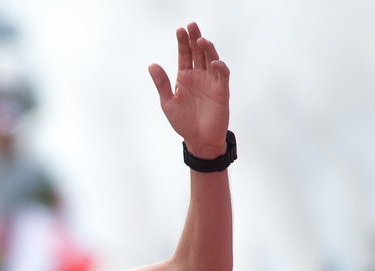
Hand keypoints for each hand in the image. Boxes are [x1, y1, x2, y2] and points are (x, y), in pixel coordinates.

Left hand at [148, 22, 229, 157]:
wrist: (199, 140)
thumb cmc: (183, 122)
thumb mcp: (168, 102)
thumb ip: (161, 83)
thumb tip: (152, 64)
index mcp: (185, 77)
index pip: (185, 54)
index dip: (183, 42)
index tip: (179, 29)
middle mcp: (199, 76)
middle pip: (198, 52)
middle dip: (195, 38)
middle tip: (191, 25)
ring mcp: (211, 82)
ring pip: (211, 59)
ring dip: (207, 49)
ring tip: (200, 40)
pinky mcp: (221, 91)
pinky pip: (222, 75)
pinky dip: (219, 67)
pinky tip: (213, 62)